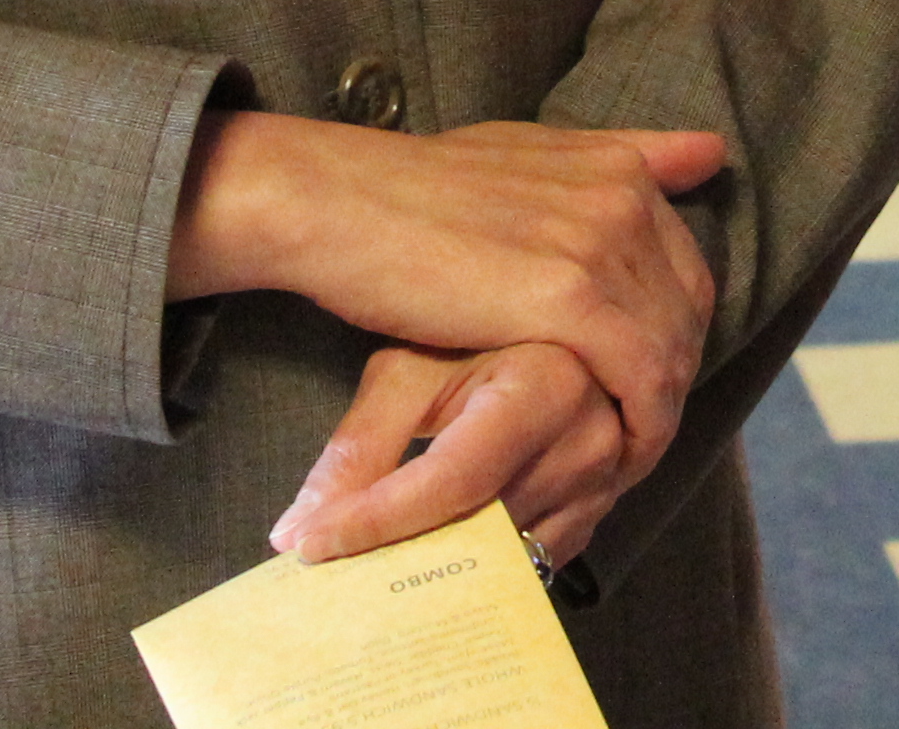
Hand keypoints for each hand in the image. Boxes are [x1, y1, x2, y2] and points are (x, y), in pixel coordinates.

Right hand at [171, 114, 721, 480]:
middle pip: (688, 314)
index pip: (686, 269)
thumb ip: (616, 155)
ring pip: (670, 354)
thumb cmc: (414, 190)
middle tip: (634, 436)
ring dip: (659, 415)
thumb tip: (711, 152)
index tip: (639, 383)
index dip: (672, 333)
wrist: (341, 202)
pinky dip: (640, 429)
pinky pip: (641, 381)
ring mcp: (602, 245)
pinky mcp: (571, 298)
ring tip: (624, 461)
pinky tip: (616, 463)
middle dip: (670, 380)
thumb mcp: (523, 151)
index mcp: (616, 168)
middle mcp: (624, 200)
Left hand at [278, 340, 630, 569]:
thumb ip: (360, 447)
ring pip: (502, 557)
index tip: (309, 547)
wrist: (557, 331)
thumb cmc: (479, 338)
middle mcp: (588, 442)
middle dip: (401, 551)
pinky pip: (531, 562)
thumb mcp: (413, 370)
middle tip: (332, 566)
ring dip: (440, 563)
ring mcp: (604, 484)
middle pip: (477, 528)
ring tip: (378, 559)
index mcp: (545, 387)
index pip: (451, 480)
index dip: (376, 521)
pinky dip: (480, 565)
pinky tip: (438, 551)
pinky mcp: (601, 512)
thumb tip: (294, 531)